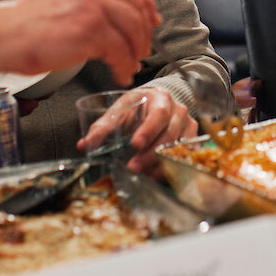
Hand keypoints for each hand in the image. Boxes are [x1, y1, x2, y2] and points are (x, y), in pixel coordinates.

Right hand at [0, 0, 159, 85]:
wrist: (3, 35)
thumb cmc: (24, 24)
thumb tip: (111, 16)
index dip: (144, 1)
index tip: (152, 17)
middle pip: (134, 4)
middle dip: (144, 30)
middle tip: (144, 48)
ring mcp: (92, 5)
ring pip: (132, 27)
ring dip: (137, 49)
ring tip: (133, 64)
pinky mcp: (91, 29)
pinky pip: (120, 50)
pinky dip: (124, 65)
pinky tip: (121, 74)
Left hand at [77, 87, 195, 174]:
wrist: (157, 103)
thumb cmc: (137, 107)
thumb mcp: (119, 111)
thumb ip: (102, 127)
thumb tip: (84, 145)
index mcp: (161, 98)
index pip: (159, 114)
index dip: (148, 130)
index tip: (134, 144)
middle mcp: (178, 111)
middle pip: (170, 134)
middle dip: (151, 153)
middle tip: (133, 167)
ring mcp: (187, 126)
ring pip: (178, 148)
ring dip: (159, 164)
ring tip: (142, 175)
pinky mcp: (190, 141)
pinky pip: (183, 157)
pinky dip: (169, 169)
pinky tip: (154, 176)